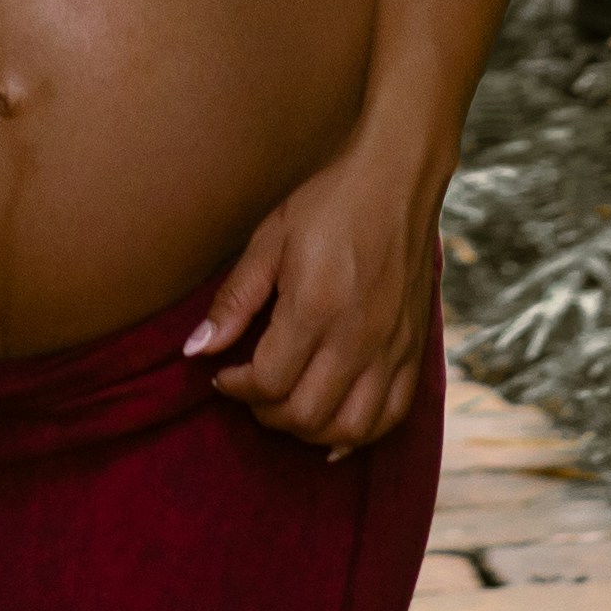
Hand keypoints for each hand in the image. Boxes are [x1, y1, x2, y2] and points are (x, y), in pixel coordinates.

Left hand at [183, 131, 443, 456]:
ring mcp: (392, 347)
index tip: (223, 374)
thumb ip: (235, 300)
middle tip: (251, 390)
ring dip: (311, 432)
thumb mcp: (270, 240)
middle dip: (266, 413)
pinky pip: (392, 415)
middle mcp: (358, 337)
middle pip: (306, 415)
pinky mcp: (415, 348)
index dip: (235, 388)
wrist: (398, 177)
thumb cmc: (330, 202)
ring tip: (289, 407)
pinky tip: (336, 427)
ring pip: (351, 428)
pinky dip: (362, 433)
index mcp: (316, 307)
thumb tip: (196, 350)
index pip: (268, 382)